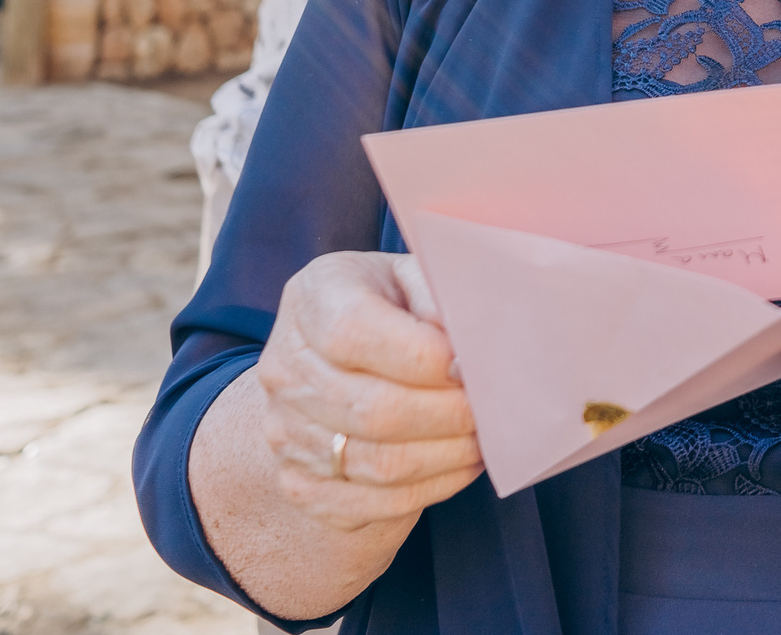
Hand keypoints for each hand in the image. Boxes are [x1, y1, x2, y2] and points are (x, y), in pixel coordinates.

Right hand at [253, 253, 482, 531]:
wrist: (331, 362)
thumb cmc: (391, 308)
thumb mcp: (414, 277)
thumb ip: (440, 297)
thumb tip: (474, 351)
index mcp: (314, 298)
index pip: (354, 332)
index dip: (422, 356)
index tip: (471, 366)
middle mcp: (285, 368)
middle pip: (371, 409)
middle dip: (449, 415)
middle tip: (496, 411)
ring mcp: (284, 432)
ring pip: (377, 464)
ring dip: (447, 456)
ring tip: (487, 438)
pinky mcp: (299, 483)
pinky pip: (371, 503)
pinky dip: (430, 489)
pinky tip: (462, 465)